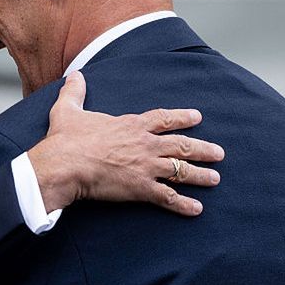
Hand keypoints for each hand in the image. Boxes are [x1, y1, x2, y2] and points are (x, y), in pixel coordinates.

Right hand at [30, 71, 224, 215]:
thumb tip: (74, 75)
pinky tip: (196, 209)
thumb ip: (75, 92)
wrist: (65, 165)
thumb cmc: (66, 139)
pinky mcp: (141, 188)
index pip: (163, 118)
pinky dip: (184, 204)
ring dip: (201, 175)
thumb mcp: (68, 110)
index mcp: (131, 125)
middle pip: (182, 145)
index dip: (182, 117)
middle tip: (219, 153)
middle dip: (203, 149)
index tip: (197, 117)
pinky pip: (168, 197)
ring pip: (181, 171)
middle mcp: (145, 144)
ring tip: (215, 179)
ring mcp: (146, 167)